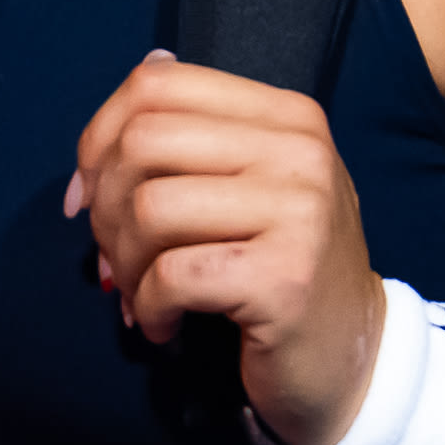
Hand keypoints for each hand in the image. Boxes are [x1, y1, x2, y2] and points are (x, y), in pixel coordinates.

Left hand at [65, 53, 386, 444]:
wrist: (354, 360)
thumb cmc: (282, 274)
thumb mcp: (250, 190)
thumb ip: (188, 149)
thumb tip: (100, 135)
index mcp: (287, 115)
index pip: (158, 85)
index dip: (99, 137)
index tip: (89, 198)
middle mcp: (299, 150)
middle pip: (143, 142)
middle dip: (104, 208)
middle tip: (116, 258)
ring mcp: (299, 210)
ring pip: (150, 207)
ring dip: (125, 263)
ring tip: (141, 295)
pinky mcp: (284, 276)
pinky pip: (171, 275)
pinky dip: (148, 307)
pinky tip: (165, 326)